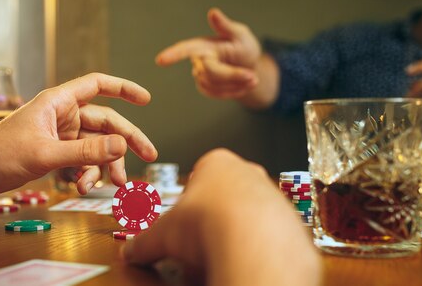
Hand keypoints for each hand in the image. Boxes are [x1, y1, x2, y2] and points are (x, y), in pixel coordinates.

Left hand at [0, 73, 157, 194]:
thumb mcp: (46, 154)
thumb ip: (85, 151)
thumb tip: (122, 146)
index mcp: (59, 102)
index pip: (98, 85)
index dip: (124, 88)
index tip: (146, 99)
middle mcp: (63, 115)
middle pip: (105, 122)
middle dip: (127, 141)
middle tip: (150, 156)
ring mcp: (60, 134)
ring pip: (96, 145)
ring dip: (106, 164)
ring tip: (113, 185)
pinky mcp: (56, 151)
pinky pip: (82, 159)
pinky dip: (87, 172)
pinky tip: (82, 187)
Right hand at [122, 149, 320, 285]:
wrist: (253, 243)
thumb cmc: (208, 223)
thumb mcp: (163, 233)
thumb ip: (145, 241)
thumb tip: (131, 252)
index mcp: (216, 163)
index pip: (198, 176)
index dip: (187, 203)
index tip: (182, 223)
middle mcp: (249, 173)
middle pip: (226, 194)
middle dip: (213, 216)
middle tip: (199, 241)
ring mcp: (273, 194)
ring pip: (250, 213)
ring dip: (237, 231)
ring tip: (222, 253)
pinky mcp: (290, 220)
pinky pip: (270, 232)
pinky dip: (257, 245)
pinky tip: (245, 258)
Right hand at [156, 8, 260, 98]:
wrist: (248, 66)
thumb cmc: (242, 46)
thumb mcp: (240, 34)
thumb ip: (226, 26)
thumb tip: (213, 12)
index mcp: (203, 45)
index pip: (186, 49)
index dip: (173, 54)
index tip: (160, 60)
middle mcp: (198, 61)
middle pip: (210, 73)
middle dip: (233, 76)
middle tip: (253, 77)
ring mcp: (200, 76)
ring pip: (216, 86)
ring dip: (237, 84)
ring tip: (253, 78)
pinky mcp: (206, 88)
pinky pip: (219, 94)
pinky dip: (235, 92)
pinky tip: (244, 85)